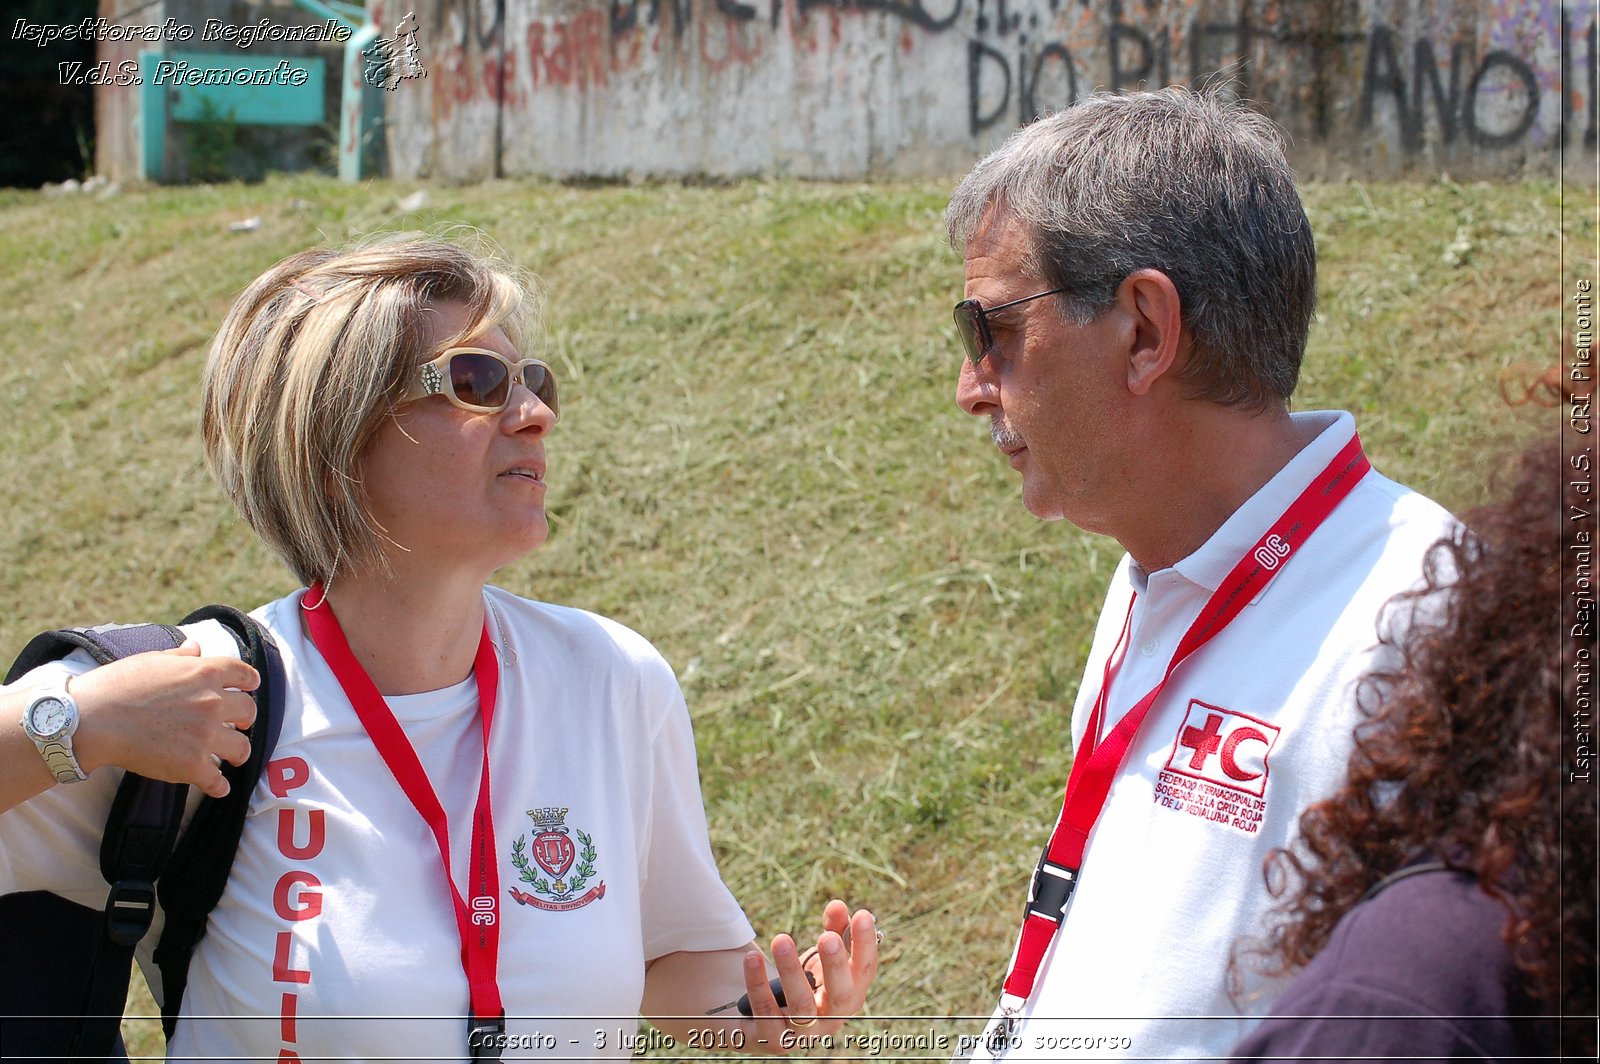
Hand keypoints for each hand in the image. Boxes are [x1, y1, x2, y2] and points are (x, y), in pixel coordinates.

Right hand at [71, 640, 258, 797]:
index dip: (249, 683)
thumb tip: (196, 646)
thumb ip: (180, 656)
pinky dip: (219, 786)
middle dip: (244, 719)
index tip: (249, 689)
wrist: (92, 719)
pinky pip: (218, 781)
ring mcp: (205, 735)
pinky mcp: (192, 765)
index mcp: (205, 673)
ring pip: (242, 748)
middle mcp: (212, 702)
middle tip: (237, 726)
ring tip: (232, 757)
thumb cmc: (116, 686)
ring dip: (238, 753)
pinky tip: (218, 787)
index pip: (245, 675)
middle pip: (249, 712)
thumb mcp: (152, 660)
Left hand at [740, 900, 878, 1044]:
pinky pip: (765, 1012)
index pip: (864, 971)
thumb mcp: (820, 958)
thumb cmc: (804, 983)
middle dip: (836, 966)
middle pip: (841, 996)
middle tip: (827, 937)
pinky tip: (751, 957)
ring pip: (801, 1008)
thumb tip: (838, 905)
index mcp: (850, 995)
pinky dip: (758, 984)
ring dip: (791, 972)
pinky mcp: (773, 1039)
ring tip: (781, 939)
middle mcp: (832, 1018)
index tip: (862, 915)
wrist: (764, 1022)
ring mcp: (803, 1034)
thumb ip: (833, 930)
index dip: (865, 945)